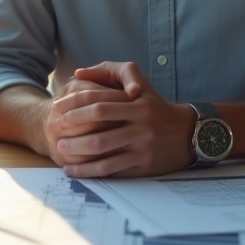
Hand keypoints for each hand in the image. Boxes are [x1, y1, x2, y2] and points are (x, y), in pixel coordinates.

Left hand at [48, 61, 197, 177]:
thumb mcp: (139, 85)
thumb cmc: (155, 108)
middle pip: (97, 124)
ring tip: (60, 150)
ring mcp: (142, 145)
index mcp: (136, 102)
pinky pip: (110, 168)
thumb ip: (108, 75)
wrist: (188, 134)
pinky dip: (88, 170)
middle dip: (72, 127)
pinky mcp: (142, 164)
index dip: (73, 104)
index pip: (97, 101)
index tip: (57, 108)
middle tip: (56, 129)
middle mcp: (140, 122)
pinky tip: (74, 170)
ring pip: (102, 148)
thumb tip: (78, 74)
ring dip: (76, 150)